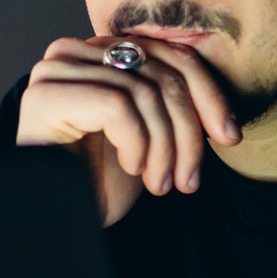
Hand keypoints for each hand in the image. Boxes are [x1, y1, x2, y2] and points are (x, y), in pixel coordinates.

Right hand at [15, 36, 240, 225]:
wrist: (54, 223)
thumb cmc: (97, 184)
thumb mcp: (148, 139)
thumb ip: (170, 105)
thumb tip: (222, 111)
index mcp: (100, 53)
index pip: (171, 56)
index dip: (208, 95)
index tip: (230, 137)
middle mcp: (73, 53)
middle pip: (162, 72)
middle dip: (188, 130)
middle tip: (189, 179)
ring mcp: (55, 72)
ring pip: (144, 91)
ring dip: (165, 147)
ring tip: (161, 184)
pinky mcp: (46, 97)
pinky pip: (118, 107)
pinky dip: (136, 144)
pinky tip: (132, 170)